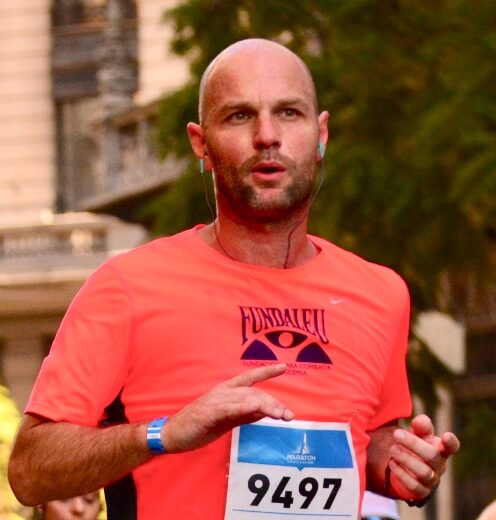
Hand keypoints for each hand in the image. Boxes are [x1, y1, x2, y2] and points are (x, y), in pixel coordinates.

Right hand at [162, 363, 293, 452]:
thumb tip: (265, 411)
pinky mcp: (209, 412)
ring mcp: (215, 400)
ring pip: (245, 399)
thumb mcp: (226, 419)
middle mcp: (223, 391)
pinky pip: (230, 408)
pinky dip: (244, 407)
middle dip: (273, 402)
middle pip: (253, 392)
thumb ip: (245, 414)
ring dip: (265, 406)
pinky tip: (257, 409)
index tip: (283, 367)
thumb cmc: (199, 425)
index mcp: (226, 391)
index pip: (250, 378)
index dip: (266, 371)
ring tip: (281, 415)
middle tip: (288, 415)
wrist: (173, 434)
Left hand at [387, 414, 459, 500]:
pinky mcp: (421, 491)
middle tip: (396, 434)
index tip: (446, 436)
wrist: (406, 466)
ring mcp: (432, 480)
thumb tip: (419, 422)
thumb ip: (420, 425)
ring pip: (424, 472)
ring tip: (392, 449)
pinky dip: (401, 474)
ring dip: (406, 459)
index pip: (452, 446)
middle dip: (413, 444)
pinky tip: (392, 463)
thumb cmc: (416, 444)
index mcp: (441, 449)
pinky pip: (414, 486)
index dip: (451, 443)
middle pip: (432, 456)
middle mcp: (439, 465)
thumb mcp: (418, 432)